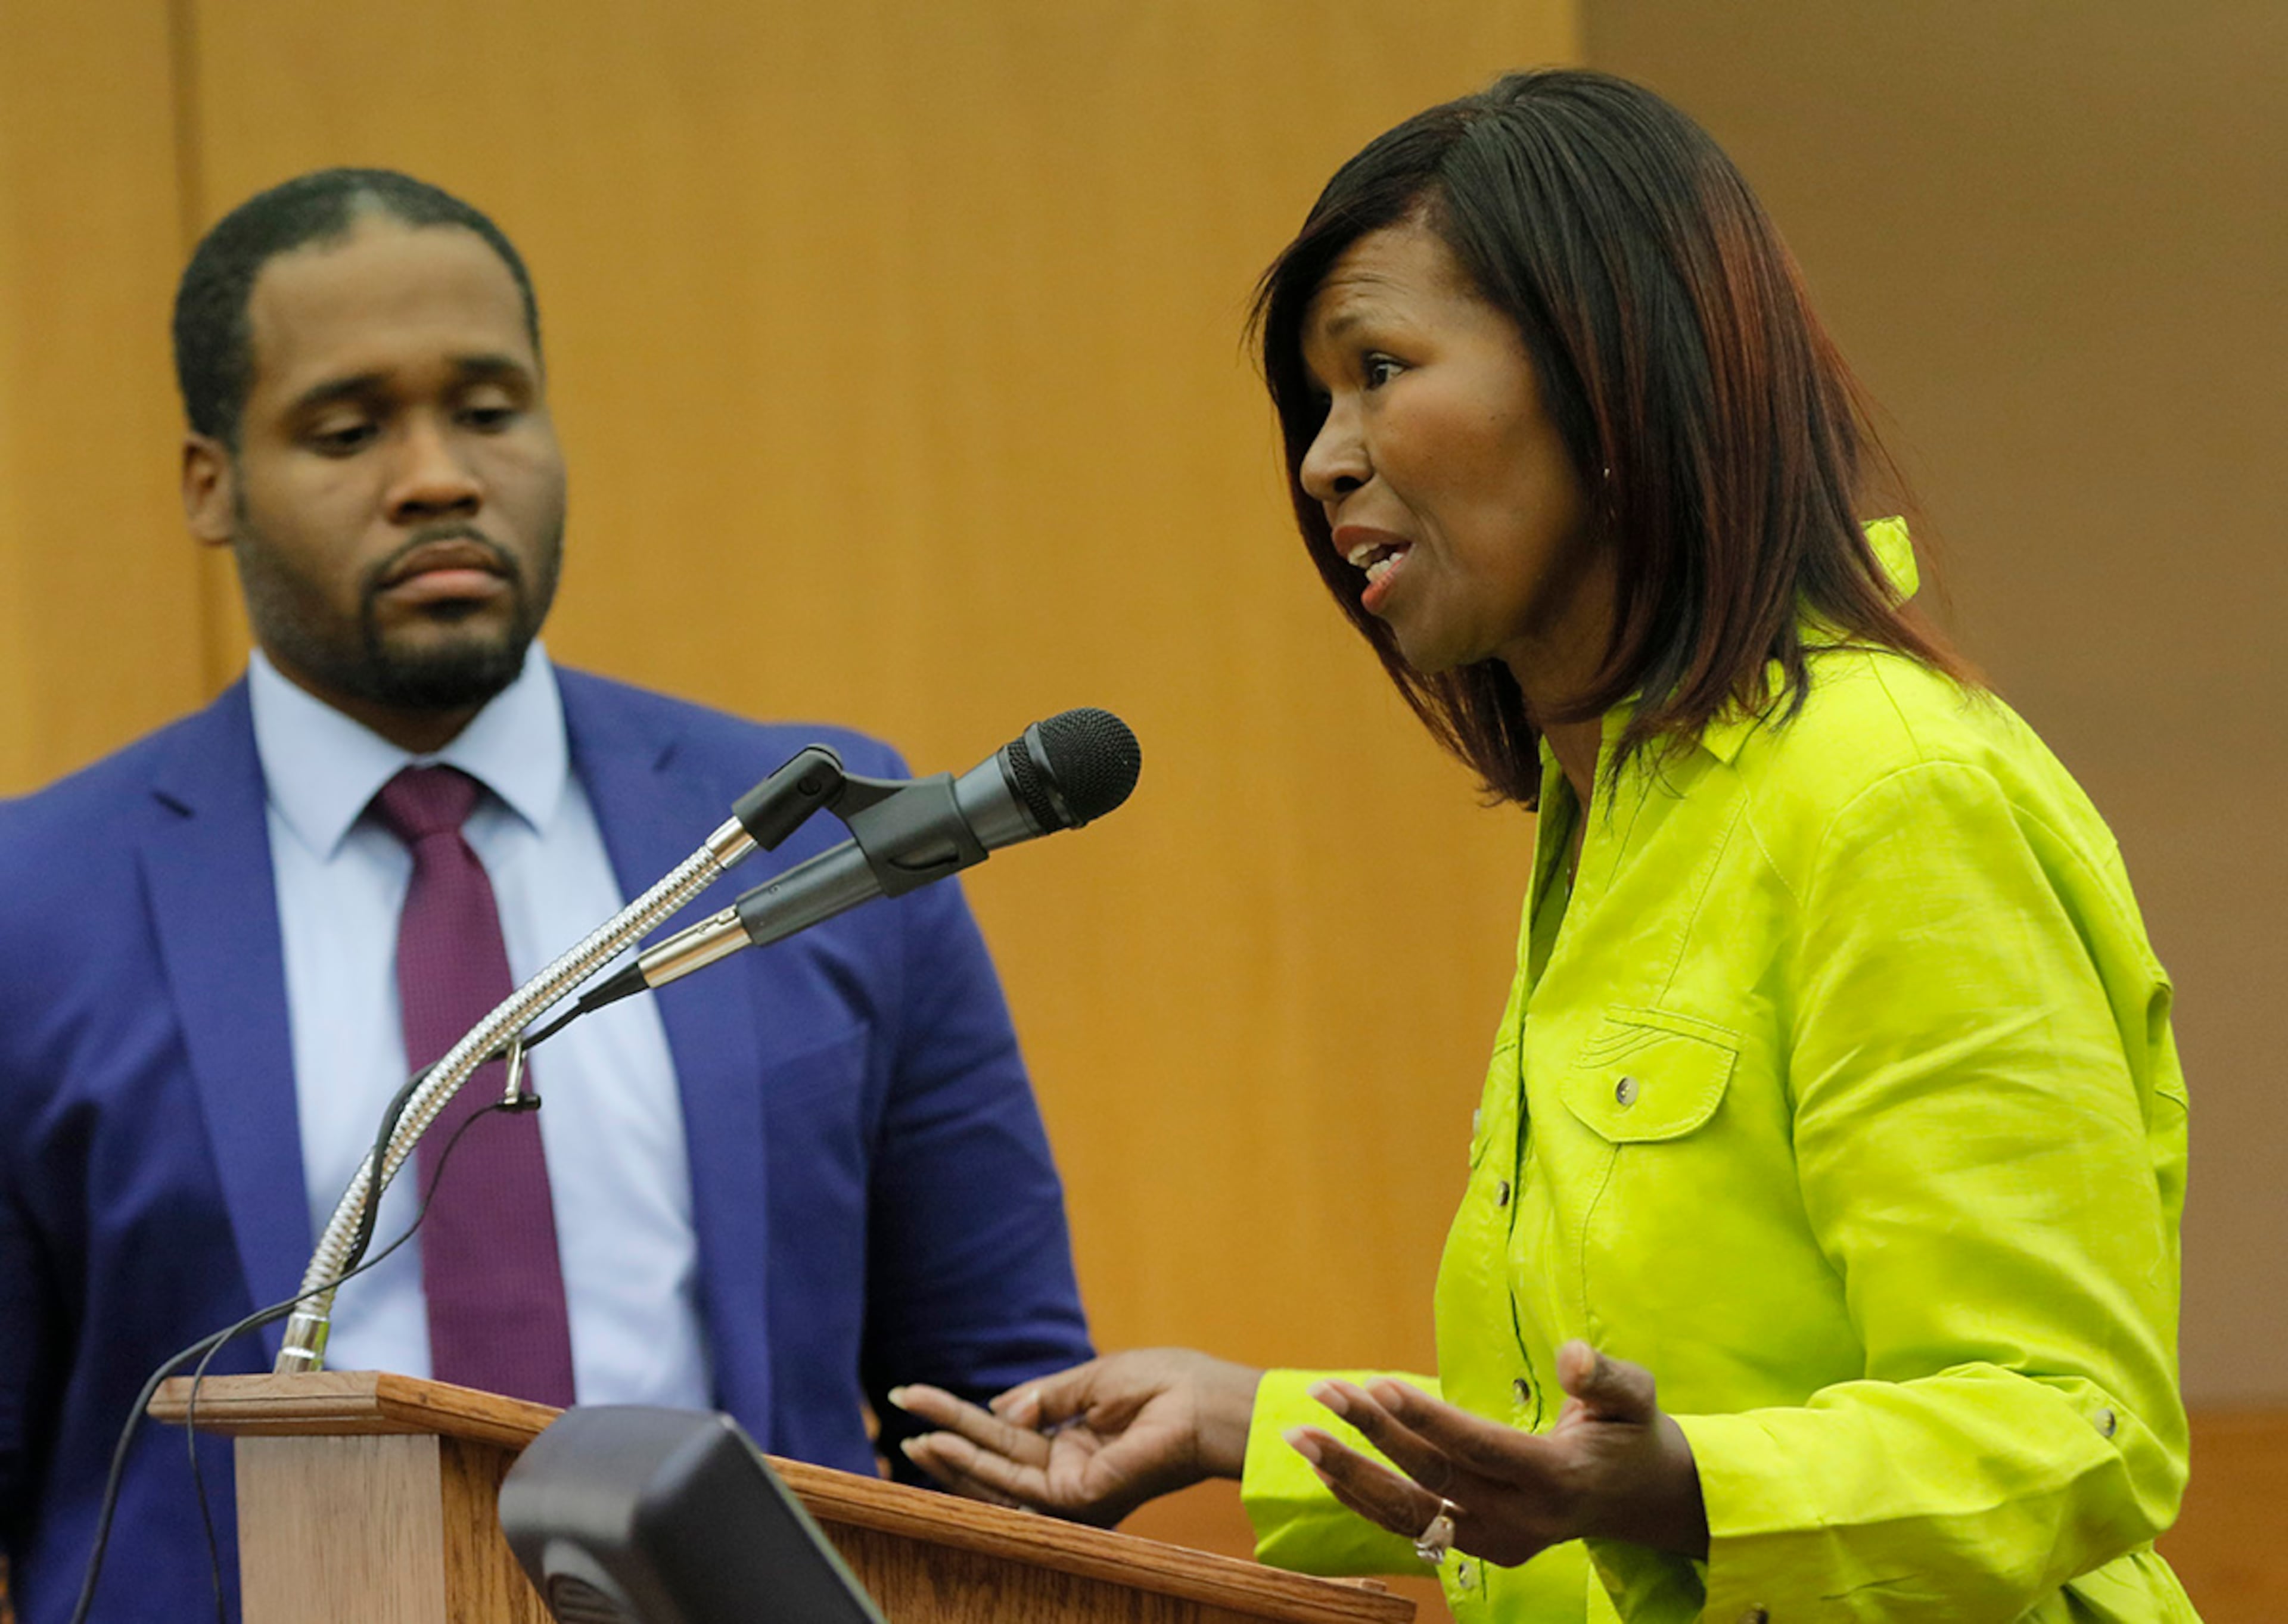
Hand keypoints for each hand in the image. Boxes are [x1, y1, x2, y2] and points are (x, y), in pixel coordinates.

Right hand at [890, 1348, 1262, 1525]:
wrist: (1208, 1403)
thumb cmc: (1167, 1386)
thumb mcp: (1093, 1381)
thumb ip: (1044, 1397)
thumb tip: (998, 1408)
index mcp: (1074, 1444)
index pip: (1007, 1434)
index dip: (964, 1419)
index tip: (921, 1400)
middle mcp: (1068, 1473)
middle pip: (993, 1457)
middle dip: (946, 1439)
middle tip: (899, 1410)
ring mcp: (1072, 1489)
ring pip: (997, 1476)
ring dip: (953, 1457)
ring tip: (912, 1436)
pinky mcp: (1078, 1498)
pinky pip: (1016, 1484)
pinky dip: (977, 1466)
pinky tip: (945, 1447)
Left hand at [1285, 1340, 1706, 1565]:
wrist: (1645, 1502)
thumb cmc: (1635, 1435)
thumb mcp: (1636, 1397)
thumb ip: (1605, 1377)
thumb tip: (1572, 1354)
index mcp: (1558, 1479)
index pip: (1479, 1449)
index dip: (1428, 1420)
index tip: (1378, 1384)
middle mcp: (1524, 1520)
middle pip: (1435, 1478)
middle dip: (1373, 1435)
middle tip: (1324, 1392)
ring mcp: (1500, 1543)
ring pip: (1412, 1516)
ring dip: (1351, 1476)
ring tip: (1299, 1436)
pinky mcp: (1483, 1549)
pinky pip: (1414, 1529)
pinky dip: (1365, 1501)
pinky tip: (1325, 1469)